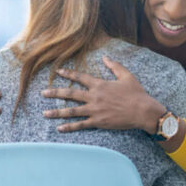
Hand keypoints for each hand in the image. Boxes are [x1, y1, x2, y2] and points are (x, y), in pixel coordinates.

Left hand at [42, 57, 164, 133]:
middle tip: (43, 93)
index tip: (58, 72)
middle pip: (70, 93)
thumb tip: (105, 57)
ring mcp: (94, 110)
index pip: (80, 77)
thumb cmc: (136, 93)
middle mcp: (94, 97)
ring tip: (45, 113)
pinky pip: (81, 125)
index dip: (68, 74)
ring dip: (57, 112)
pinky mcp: (98, 122)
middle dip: (55, 93)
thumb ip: (114, 66)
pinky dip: (69, 127)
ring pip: (71, 111)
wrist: (142, 111)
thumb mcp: (126, 76)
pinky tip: (59, 128)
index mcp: (100, 84)